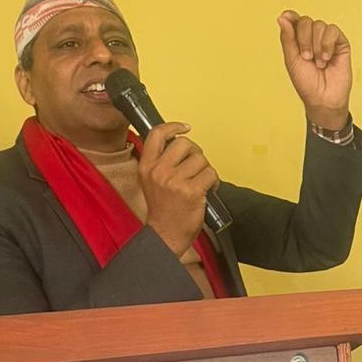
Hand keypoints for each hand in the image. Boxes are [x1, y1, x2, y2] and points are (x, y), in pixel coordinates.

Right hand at [137, 121, 218, 257]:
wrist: (165, 235)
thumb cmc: (162, 210)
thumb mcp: (151, 181)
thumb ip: (160, 162)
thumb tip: (180, 143)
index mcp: (147, 166)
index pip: (157, 134)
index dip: (173, 127)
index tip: (185, 128)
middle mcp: (159, 171)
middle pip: (184, 143)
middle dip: (195, 153)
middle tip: (195, 166)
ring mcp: (175, 181)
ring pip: (201, 159)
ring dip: (205, 170)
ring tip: (200, 183)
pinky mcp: (191, 191)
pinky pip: (210, 174)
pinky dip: (214, 182)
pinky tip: (207, 190)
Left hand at [277, 9, 351, 129]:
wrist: (323, 98)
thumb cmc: (307, 83)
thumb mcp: (291, 60)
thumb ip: (287, 38)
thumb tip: (282, 17)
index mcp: (299, 40)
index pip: (294, 20)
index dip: (291, 16)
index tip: (286, 18)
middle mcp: (313, 37)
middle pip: (305, 21)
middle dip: (304, 39)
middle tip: (306, 57)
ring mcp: (327, 39)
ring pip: (319, 25)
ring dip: (316, 45)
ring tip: (318, 63)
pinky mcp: (340, 43)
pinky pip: (333, 31)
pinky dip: (327, 44)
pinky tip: (326, 58)